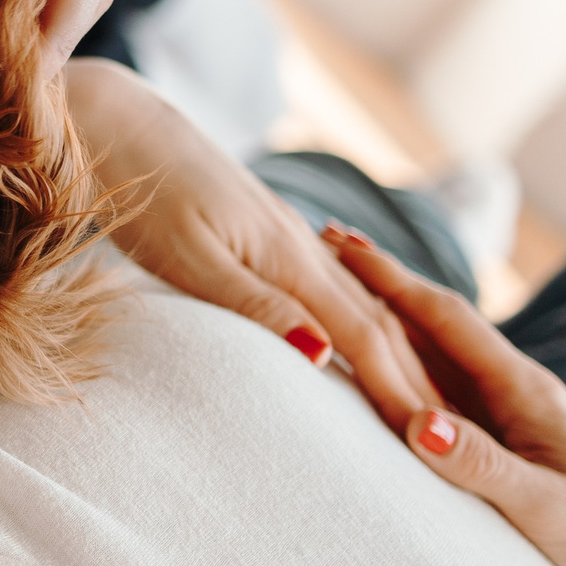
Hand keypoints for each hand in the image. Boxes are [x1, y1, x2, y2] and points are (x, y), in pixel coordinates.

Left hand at [64, 59, 441, 430]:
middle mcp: (302, 246)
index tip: (431, 444)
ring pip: (361, 304)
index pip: (363, 336)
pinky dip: (362, 323)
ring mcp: (287, 236)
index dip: (397, 390)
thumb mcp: (189, 257)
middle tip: (452, 443)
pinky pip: (332, 290)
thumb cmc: (140, 190)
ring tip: (426, 404)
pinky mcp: (267, 233)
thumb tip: (322, 357)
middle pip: (377, 322)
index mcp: (289, 257)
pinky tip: (365, 340)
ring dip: (397, 354)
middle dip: (416, 381)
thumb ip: (253, 305)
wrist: (113, 120)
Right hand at [324, 227, 565, 565]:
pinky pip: (442, 387)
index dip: (391, 280)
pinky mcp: (506, 440)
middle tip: (322, 241)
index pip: (446, 319)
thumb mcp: (547, 509)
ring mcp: (510, 414)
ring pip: (434, 351)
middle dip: (379, 281)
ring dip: (386, 314)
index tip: (340, 244)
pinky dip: (402, 358)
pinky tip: (384, 353)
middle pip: (434, 322)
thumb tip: (417, 424)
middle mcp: (514, 390)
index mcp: (524, 391)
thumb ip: (483, 467)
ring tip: (338, 284)